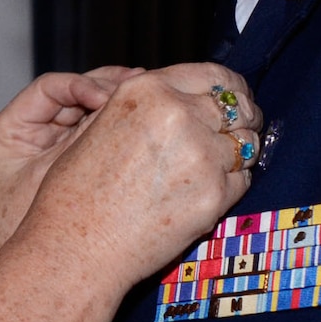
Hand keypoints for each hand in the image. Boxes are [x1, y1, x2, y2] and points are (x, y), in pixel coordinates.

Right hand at [6, 63, 262, 296]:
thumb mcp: (99, 124)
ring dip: (238, 153)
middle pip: (240, 107)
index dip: (230, 88)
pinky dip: (231, 185)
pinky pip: (242, 180)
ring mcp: (201, 155)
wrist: (73, 246)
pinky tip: (205, 193)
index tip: (235, 98)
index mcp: (147, 89)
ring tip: (218, 167)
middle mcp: (178, 114)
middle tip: (240, 132)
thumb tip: (186, 99)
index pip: (214, 75)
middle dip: (245, 119)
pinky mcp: (215, 195)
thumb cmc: (76, 192)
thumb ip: (146, 105)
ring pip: (247, 144)